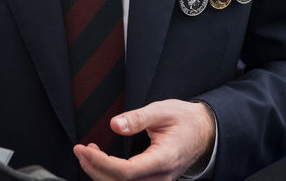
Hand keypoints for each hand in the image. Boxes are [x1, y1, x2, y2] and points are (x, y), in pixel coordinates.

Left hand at [73, 99, 215, 180]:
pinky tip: (101, 163)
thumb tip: (115, 125)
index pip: (126, 172)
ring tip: (87, 154)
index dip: (101, 163)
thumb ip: (138, 118)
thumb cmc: (185, 120)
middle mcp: (161, 177)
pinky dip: (110, 177)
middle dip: (94, 169)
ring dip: (100, 174)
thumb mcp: (163, 111)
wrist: (205, 132)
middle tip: (79, 150)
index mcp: (163, 159)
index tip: (84, 149)